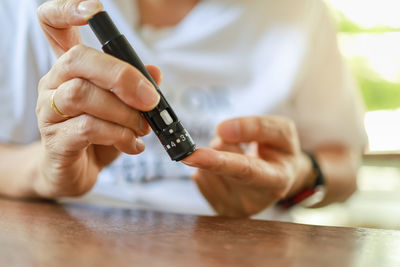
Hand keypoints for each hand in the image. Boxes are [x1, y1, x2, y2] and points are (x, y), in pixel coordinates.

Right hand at [34, 0, 159, 196]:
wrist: (77, 171)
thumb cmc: (99, 135)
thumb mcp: (124, 108)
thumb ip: (138, 88)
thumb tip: (155, 72)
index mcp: (72, 68)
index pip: (54, 25)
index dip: (67, 10)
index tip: (95, 10)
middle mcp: (55, 83)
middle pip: (77, 59)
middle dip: (121, 76)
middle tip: (150, 99)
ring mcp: (49, 112)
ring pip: (83, 96)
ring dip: (124, 113)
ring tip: (143, 128)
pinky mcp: (54, 141)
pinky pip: (86, 128)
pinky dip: (119, 136)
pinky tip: (133, 145)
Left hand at [183, 116, 312, 217]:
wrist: (280, 176)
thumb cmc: (280, 152)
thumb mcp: (282, 131)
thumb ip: (256, 127)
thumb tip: (221, 131)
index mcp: (277, 180)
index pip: (245, 170)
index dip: (219, 162)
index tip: (194, 155)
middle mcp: (256, 201)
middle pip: (222, 171)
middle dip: (211, 156)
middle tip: (207, 145)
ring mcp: (236, 208)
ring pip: (206, 171)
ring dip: (216, 156)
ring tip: (237, 156)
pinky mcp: (219, 209)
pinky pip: (200, 179)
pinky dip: (208, 168)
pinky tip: (226, 170)